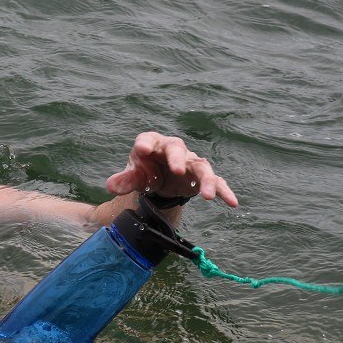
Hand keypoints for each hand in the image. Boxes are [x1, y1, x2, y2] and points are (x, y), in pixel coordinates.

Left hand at [105, 132, 237, 206]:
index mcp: (152, 143)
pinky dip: (224, 191)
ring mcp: (189, 162)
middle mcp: (173, 149)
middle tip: (176, 170)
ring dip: (206, 179)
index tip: (142, 149)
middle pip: (177, 149)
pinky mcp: (200, 178)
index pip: (148, 139)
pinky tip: (232, 202)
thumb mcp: (134, 176)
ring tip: (207, 196)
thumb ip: (124, 180)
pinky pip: (216, 182)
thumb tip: (110, 186)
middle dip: (177, 159)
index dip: (146, 143)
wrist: (159, 179)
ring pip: (201, 166)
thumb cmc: (145, 171)